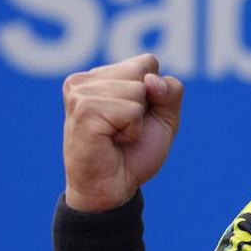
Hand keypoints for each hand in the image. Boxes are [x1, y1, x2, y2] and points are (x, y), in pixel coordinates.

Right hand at [61, 54, 183, 211]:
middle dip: (145, 106)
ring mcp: (80, 93)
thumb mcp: (165, 118)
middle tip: (124, 129)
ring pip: (137, 90)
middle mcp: (85, 80)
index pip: (147, 62)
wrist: (114, 188)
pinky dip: (131, 130)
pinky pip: (130, 110)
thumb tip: (150, 80)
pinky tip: (111, 141)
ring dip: (136, 121)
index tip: (135, 117)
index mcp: (100, 76)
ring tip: (116, 136)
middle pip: (142, 72)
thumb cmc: (135, 152)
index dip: (154, 93)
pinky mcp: (84, 110)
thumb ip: (170, 91)